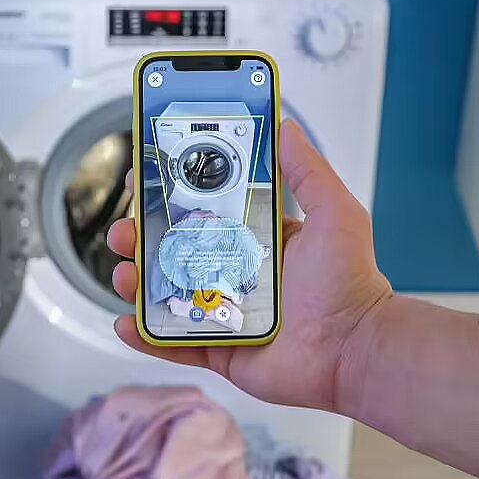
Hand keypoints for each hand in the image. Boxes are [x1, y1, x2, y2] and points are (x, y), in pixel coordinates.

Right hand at [108, 118, 393, 412]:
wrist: (353, 351)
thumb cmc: (349, 285)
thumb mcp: (333, 213)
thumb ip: (306, 170)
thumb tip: (286, 126)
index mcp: (256, 240)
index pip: (203, 212)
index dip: (170, 198)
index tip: (144, 180)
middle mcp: (235, 274)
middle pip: (174, 253)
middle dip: (142, 239)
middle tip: (125, 231)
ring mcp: (223, 314)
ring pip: (166, 296)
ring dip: (137, 283)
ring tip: (125, 273)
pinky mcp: (218, 351)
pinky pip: (173, 343)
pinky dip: (146, 337)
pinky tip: (127, 323)